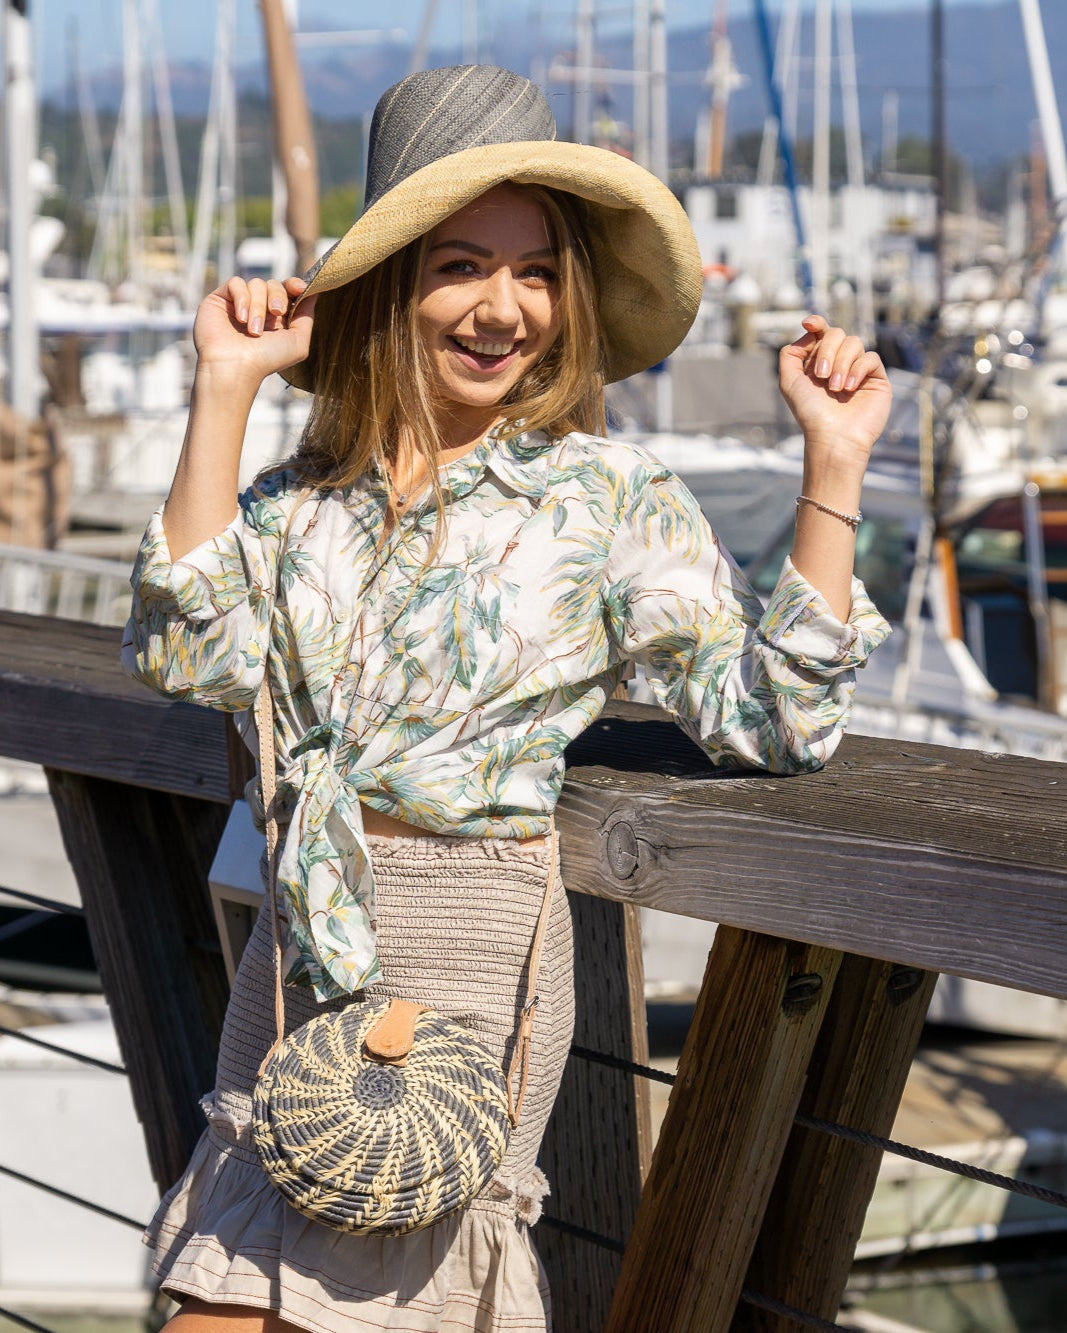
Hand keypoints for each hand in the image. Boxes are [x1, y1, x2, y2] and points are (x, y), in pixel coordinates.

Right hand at [192, 275, 316, 388]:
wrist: (235, 367)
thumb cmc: (266, 360)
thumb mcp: (297, 343)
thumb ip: (306, 318)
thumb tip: (313, 293)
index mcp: (277, 318)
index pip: (287, 290)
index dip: (294, 285)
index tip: (300, 288)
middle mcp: (258, 308)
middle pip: (274, 284)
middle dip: (278, 296)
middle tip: (276, 312)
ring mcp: (239, 303)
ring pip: (256, 284)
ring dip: (258, 306)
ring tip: (254, 330)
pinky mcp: (221, 298)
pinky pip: (236, 283)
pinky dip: (242, 299)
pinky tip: (241, 318)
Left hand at [778, 315, 891, 476]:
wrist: (833, 437)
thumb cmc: (811, 413)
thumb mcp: (789, 382)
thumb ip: (790, 355)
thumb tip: (810, 332)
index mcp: (819, 362)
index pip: (821, 333)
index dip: (817, 323)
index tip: (809, 323)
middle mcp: (839, 363)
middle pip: (836, 334)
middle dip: (826, 351)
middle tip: (821, 377)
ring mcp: (858, 369)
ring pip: (854, 342)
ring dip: (840, 363)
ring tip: (835, 388)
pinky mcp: (876, 377)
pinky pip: (870, 357)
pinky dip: (857, 370)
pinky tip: (849, 388)